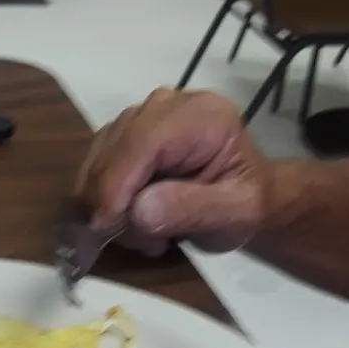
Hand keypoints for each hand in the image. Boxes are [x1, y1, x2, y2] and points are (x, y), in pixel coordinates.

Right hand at [75, 89, 269, 253]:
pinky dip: (102, 195)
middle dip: (110, 199)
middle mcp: (168, 105)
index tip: (104, 226)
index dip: (116, 183)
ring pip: (101, 155)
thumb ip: (192, 210)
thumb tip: (138, 211)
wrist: (249, 194)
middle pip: (116, 145)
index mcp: (203, 116)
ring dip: (106, 201)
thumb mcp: (235, 214)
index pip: (144, 141)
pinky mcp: (127, 130)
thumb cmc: (246, 204)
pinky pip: (99, 161)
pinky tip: (129, 218)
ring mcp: (143, 114)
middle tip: (138, 242)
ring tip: (142, 234)